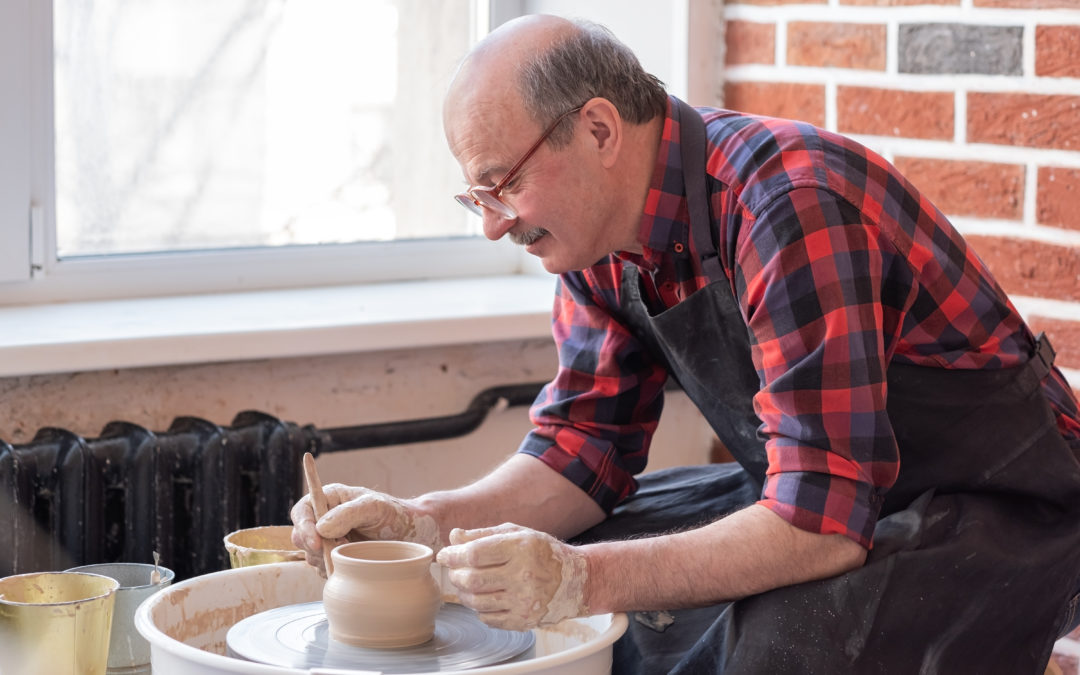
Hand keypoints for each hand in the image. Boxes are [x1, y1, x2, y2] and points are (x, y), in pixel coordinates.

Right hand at [290, 484, 440, 575]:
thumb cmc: (396, 515)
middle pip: (301, 537)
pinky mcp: (335, 559)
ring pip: (310, 557)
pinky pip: (323, 571)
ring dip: (328, 561)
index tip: (318, 543)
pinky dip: (334, 572)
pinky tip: (355, 565)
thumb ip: (349, 513)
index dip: (304, 527)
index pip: (301, 511)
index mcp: (330, 499)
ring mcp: (329, 541)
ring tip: (356, 553)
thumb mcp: (375, 508)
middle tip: (345, 548)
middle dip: (319, 548)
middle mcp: (325, 519)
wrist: (413, 536)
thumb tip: (321, 528)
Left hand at [435, 523, 588, 630]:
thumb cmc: (543, 552)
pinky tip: (484, 597)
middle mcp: (523, 576)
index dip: (454, 555)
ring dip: (464, 593)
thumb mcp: (516, 533)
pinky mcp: (524, 620)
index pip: (475, 554)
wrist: (576, 580)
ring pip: (477, 602)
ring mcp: (524, 601)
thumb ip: (483, 535)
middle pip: (472, 580)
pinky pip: (489, 618)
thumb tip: (454, 537)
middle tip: (455, 570)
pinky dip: (479, 609)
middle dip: (456, 575)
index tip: (445, 555)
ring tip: (466, 583)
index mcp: (521, 548)